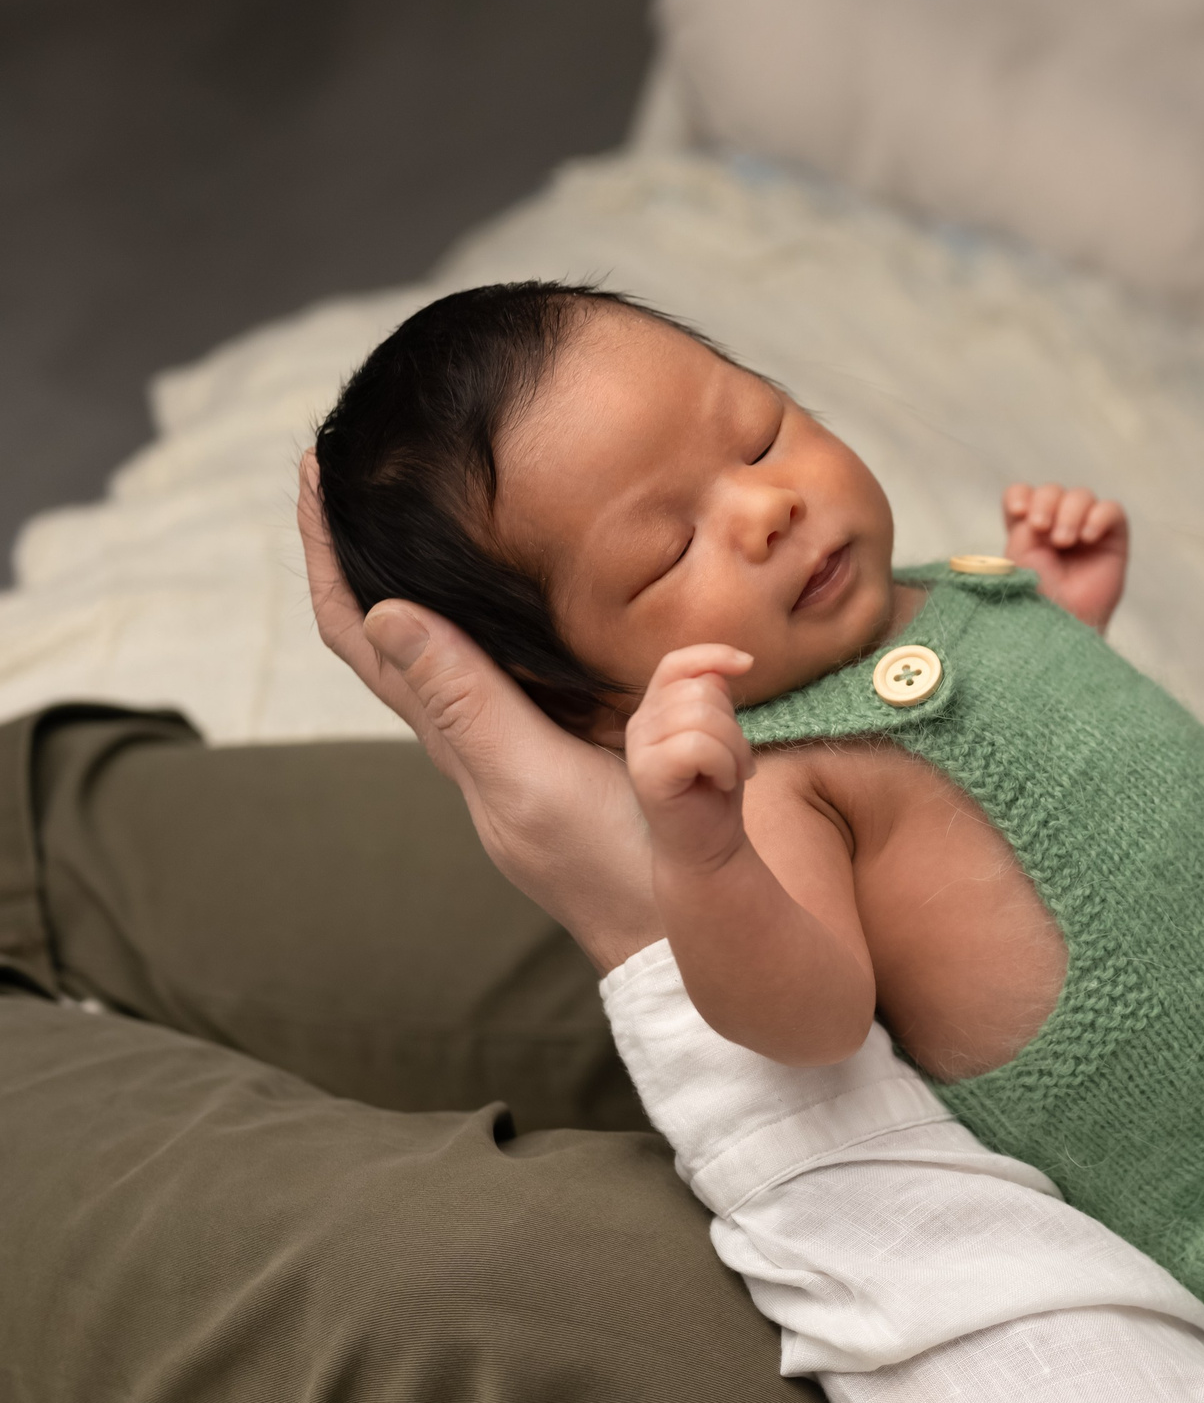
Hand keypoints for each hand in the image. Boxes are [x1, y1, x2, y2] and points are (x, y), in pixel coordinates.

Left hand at [299, 450, 663, 970]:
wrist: (688, 938)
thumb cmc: (615, 867)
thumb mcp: (537, 781)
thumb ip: (475, 703)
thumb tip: (393, 614)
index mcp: (459, 738)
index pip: (367, 635)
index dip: (332, 557)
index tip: (316, 470)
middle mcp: (481, 735)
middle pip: (396, 631)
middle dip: (370, 548)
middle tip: (363, 465)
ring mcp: (529, 742)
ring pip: (454, 645)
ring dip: (429, 574)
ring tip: (429, 502)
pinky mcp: (579, 744)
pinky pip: (514, 662)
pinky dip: (497, 609)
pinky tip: (528, 586)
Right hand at [626, 645, 758, 873]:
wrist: (707, 848)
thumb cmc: (714, 791)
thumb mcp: (721, 736)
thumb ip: (715, 700)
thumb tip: (728, 667)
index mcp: (655, 710)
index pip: (676, 663)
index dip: (712, 654)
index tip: (748, 664)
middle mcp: (641, 724)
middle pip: (700, 689)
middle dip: (735, 725)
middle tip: (738, 761)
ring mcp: (640, 749)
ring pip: (703, 716)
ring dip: (734, 748)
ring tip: (731, 773)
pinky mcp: (647, 774)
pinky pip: (698, 745)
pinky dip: (723, 764)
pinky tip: (721, 783)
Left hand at [1002, 482, 1129, 631]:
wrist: (1061, 623)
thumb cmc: (1036, 596)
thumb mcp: (1019, 555)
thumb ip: (1027, 522)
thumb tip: (1047, 510)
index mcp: (1028, 530)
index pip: (1023, 494)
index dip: (1021, 495)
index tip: (1019, 513)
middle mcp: (1057, 526)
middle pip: (1052, 491)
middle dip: (1046, 503)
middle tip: (1041, 528)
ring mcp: (1086, 530)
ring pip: (1081, 496)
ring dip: (1069, 512)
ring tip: (1064, 541)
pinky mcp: (1113, 538)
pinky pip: (1112, 510)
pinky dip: (1098, 516)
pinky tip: (1087, 537)